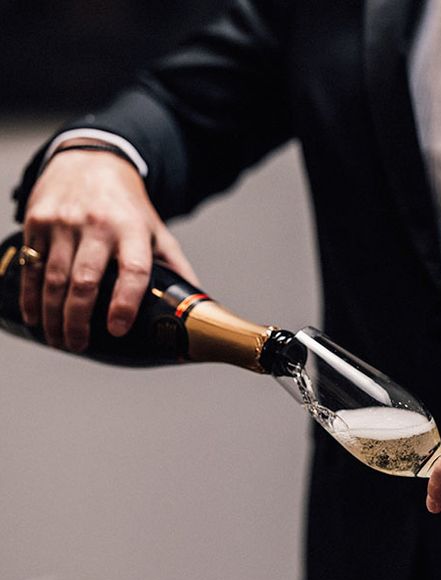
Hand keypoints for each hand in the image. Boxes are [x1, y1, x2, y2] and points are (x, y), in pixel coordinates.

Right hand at [21, 139, 198, 350]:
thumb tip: (198, 304)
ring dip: (54, 315)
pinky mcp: (38, 221)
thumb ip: (175, 266)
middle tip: (79, 345)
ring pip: (54, 278)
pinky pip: (32, 266)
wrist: (91, 161)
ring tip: (61, 340)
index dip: (126, 302)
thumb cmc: (128, 207)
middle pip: (85, 280)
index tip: (118, 329)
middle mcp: (97, 225)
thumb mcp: (157, 231)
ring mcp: (64, 222)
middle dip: (79, 319)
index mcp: (133, 230)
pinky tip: (36, 318)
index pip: (133, 269)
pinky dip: (31, 296)